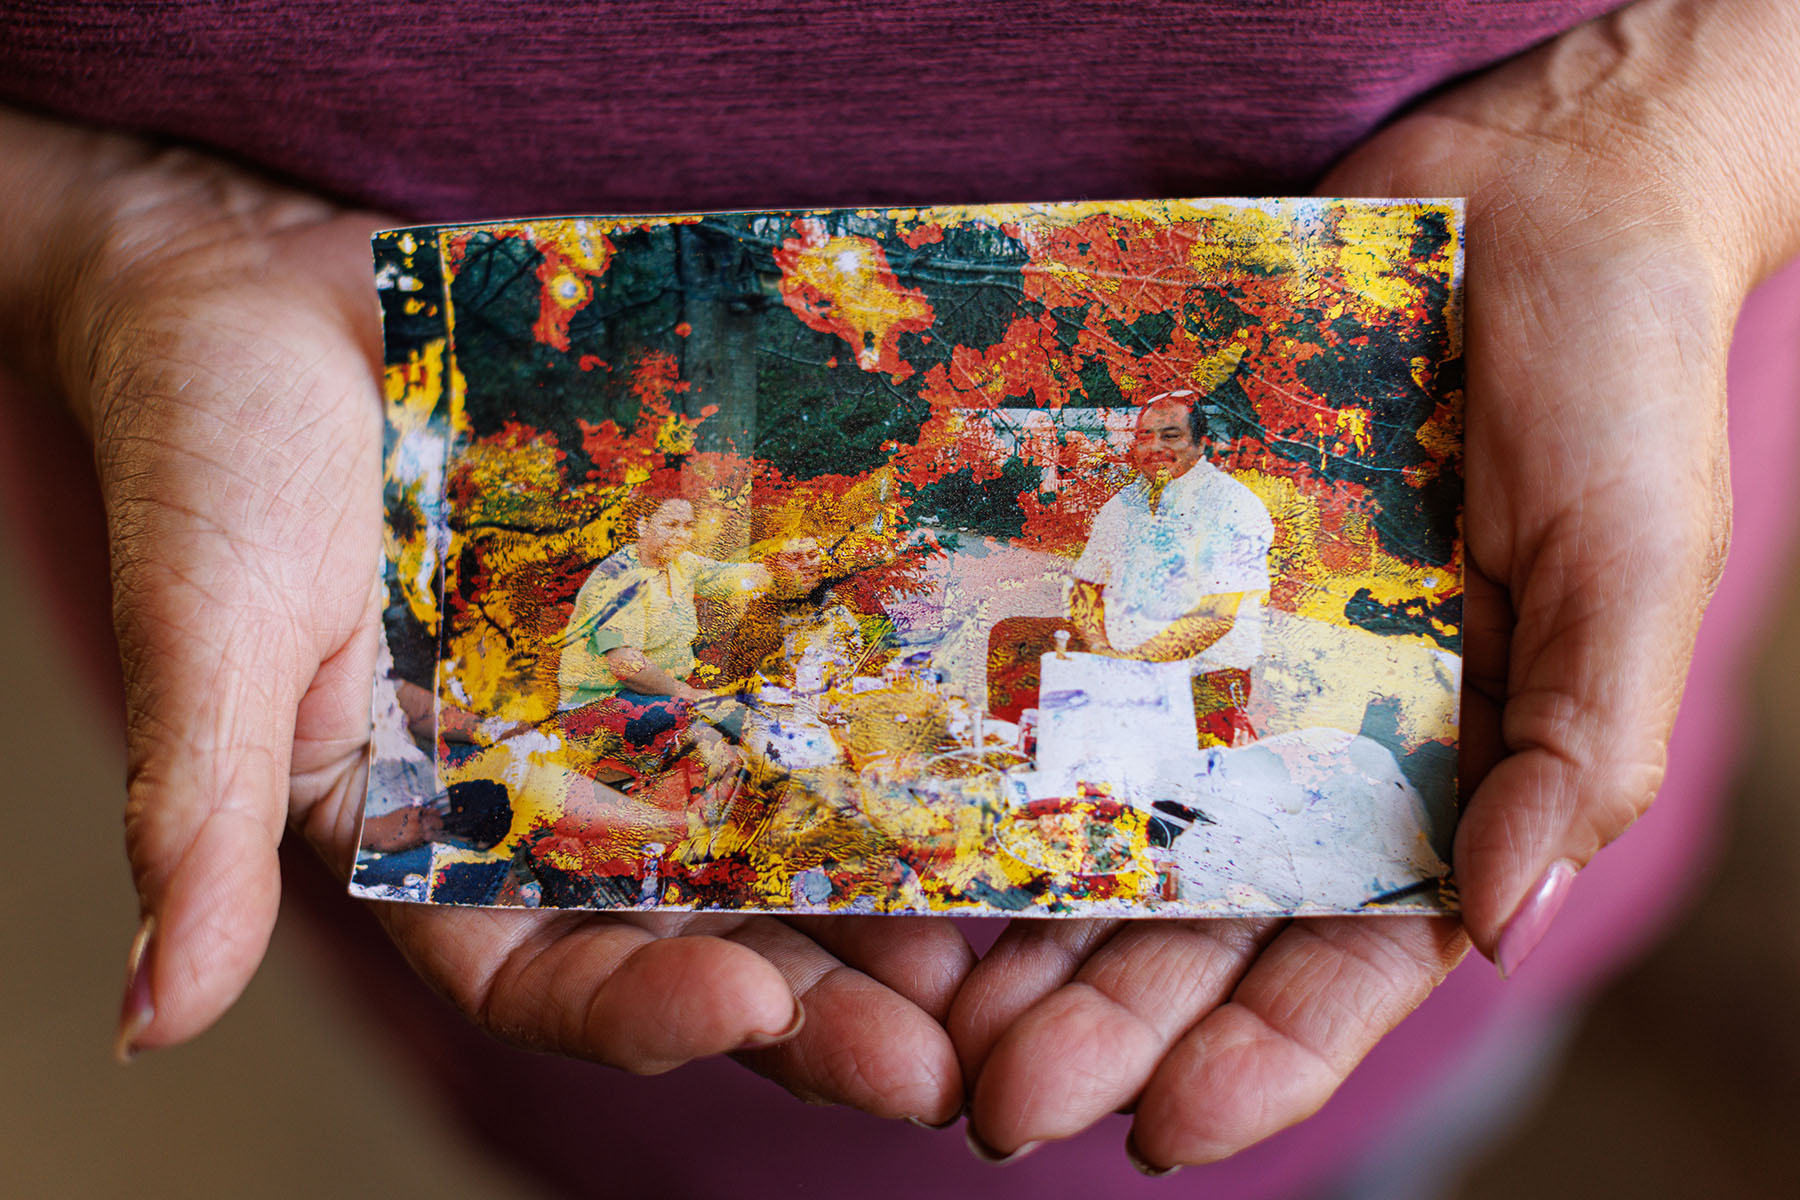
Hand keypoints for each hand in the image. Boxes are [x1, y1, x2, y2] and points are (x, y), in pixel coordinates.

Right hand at [0, 105, 970, 1119]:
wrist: (273, 282)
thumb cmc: (207, 448)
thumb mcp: (202, 624)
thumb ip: (195, 808)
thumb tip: (153, 1012)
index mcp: (429, 835)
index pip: (541, 969)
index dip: (643, 1007)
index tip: (749, 1007)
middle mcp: (554, 784)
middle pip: (695, 930)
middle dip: (814, 1004)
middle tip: (934, 1055)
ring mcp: (641, 691)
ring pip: (775, 824)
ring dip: (882, 897)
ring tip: (1000, 946)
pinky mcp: (700, 594)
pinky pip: (799, 668)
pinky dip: (881, 718)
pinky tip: (977, 754)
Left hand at [948, 0, 1799, 1168]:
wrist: (1528, 191)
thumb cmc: (1617, 379)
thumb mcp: (1633, 564)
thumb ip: (1583, 740)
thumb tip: (1500, 922)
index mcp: (1449, 777)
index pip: (1349, 959)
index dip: (1256, 1058)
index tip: (1156, 1135)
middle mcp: (1317, 740)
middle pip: (1198, 918)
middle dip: (1103, 1017)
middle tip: (995, 1101)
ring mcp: (1223, 656)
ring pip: (1111, 823)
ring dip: (1028, 925)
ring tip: (930, 1011)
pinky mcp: (1151, 565)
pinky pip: (1067, 671)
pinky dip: (1005, 751)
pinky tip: (922, 822)